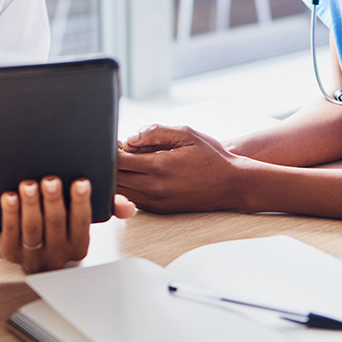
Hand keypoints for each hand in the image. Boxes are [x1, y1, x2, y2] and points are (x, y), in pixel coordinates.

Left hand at [0, 176, 135, 272]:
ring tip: (29, 184)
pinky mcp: (9, 252)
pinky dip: (9, 214)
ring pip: (32, 230)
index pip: (81, 223)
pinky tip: (9, 196)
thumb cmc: (59, 221)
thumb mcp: (82, 214)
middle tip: (51, 179)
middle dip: (53, 200)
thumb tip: (127, 206)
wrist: (26, 237)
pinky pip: (9, 235)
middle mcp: (56, 254)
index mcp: (78, 246)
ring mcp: (31, 256)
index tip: (80, 181)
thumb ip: (106, 206)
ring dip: (30, 205)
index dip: (81, 202)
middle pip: (55, 225)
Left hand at [117, 125, 245, 213]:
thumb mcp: (186, 134)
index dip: (111, 149)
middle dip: (110, 164)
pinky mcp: (159, 210)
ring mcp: (156, 202)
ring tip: (128, 161)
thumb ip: (155, 132)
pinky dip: (128, 188)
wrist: (231, 183)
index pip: (117, 160)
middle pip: (114, 178)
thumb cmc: (210, 156)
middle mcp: (154, 188)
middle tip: (117, 150)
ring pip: (121, 192)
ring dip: (118, 177)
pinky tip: (137, 175)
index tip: (115, 141)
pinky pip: (133, 199)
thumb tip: (129, 138)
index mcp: (159, 166)